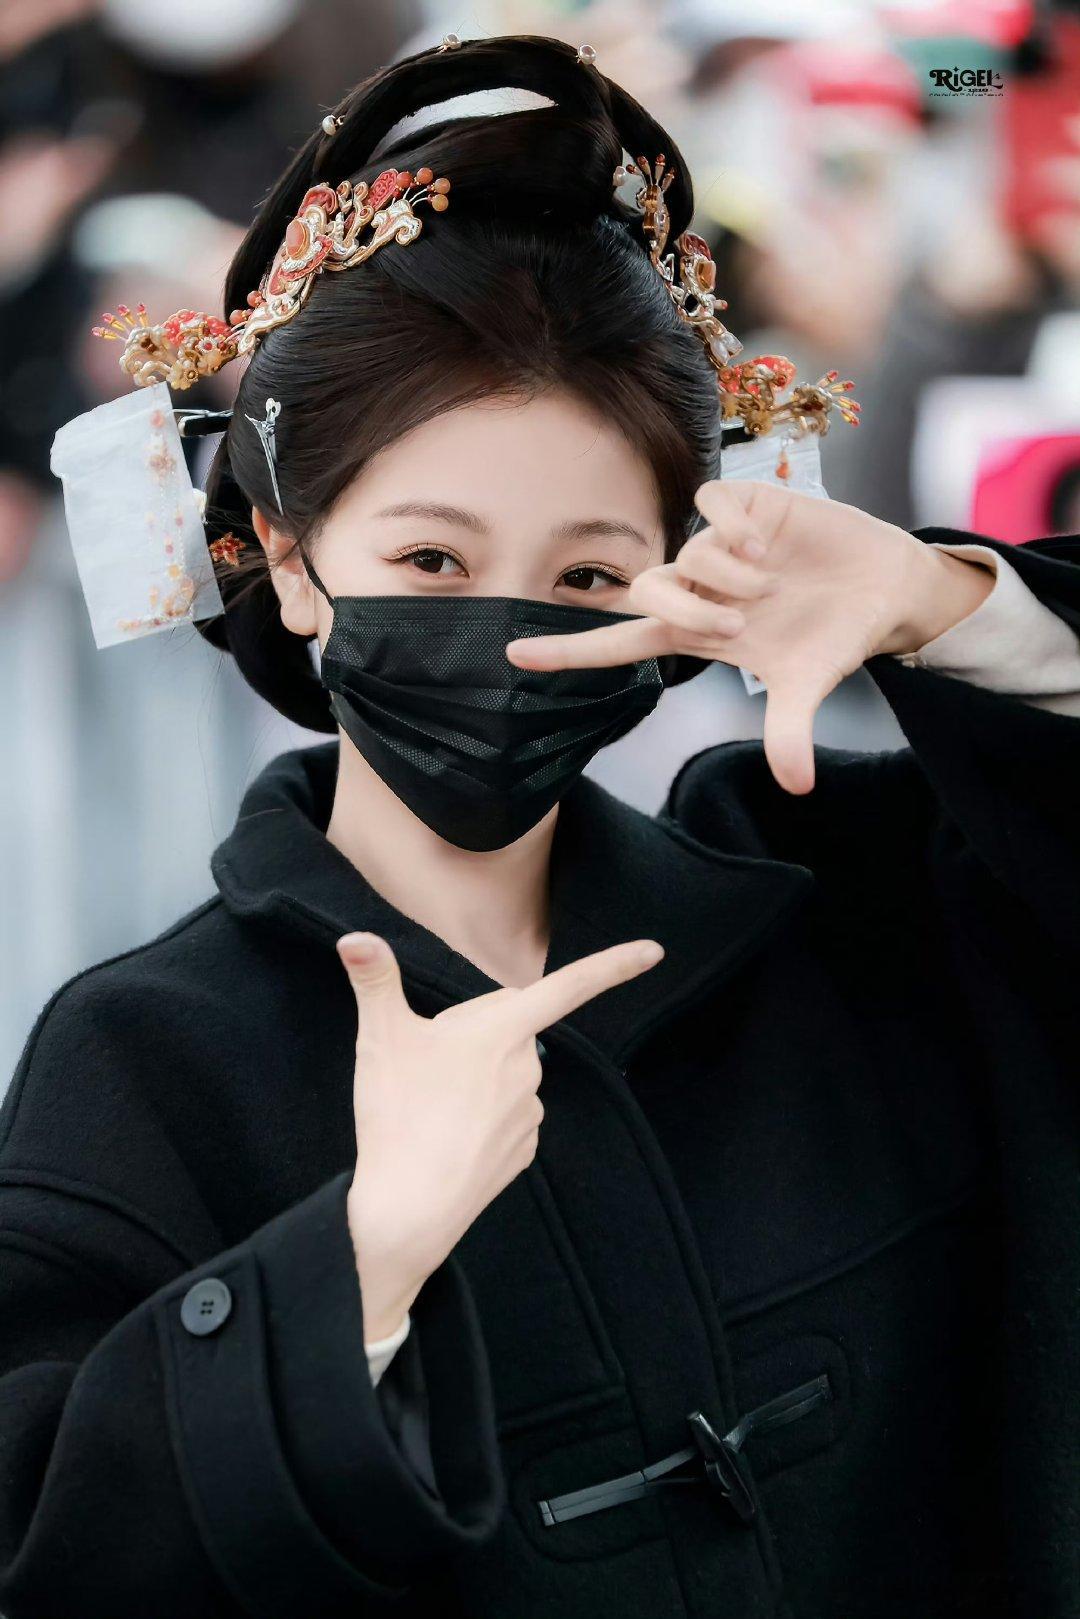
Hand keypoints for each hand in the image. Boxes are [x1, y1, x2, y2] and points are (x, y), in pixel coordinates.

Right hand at [339, 931, 663, 1339]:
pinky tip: (448, 1134)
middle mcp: (528, 1069)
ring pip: (505, 1074)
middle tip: (424, 1059)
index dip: (614, 964)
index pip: (568, 986)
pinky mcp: (523, 1152)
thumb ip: (375, 980)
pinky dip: (480, 1117)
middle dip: (475, 1032)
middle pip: (508, 1027)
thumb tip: (355, 938)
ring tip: (430, 1105)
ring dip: (476, 1077)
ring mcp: (529, 1114)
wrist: (407, 1212)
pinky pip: (506, 1117)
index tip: (655, 951)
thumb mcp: (379, 1039)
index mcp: (502, 1031)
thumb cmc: (396, 1117)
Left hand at [506, 479, 994, 796]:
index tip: (512, 657)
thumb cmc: (834, 638)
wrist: (884, 588)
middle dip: (684, 609)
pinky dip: (732, 527)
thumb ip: (789, 731)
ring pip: (686, 554)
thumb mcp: (807, 685)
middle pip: (645, 592)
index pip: (618, 643)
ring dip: (725, 576)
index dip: (568, 652)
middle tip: (738, 625)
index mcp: (695, 633)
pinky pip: (711, 505)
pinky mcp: (748, 507)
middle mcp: (697, 588)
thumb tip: (797, 787)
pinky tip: (765, 544)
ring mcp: (719, 547)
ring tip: (768, 586)